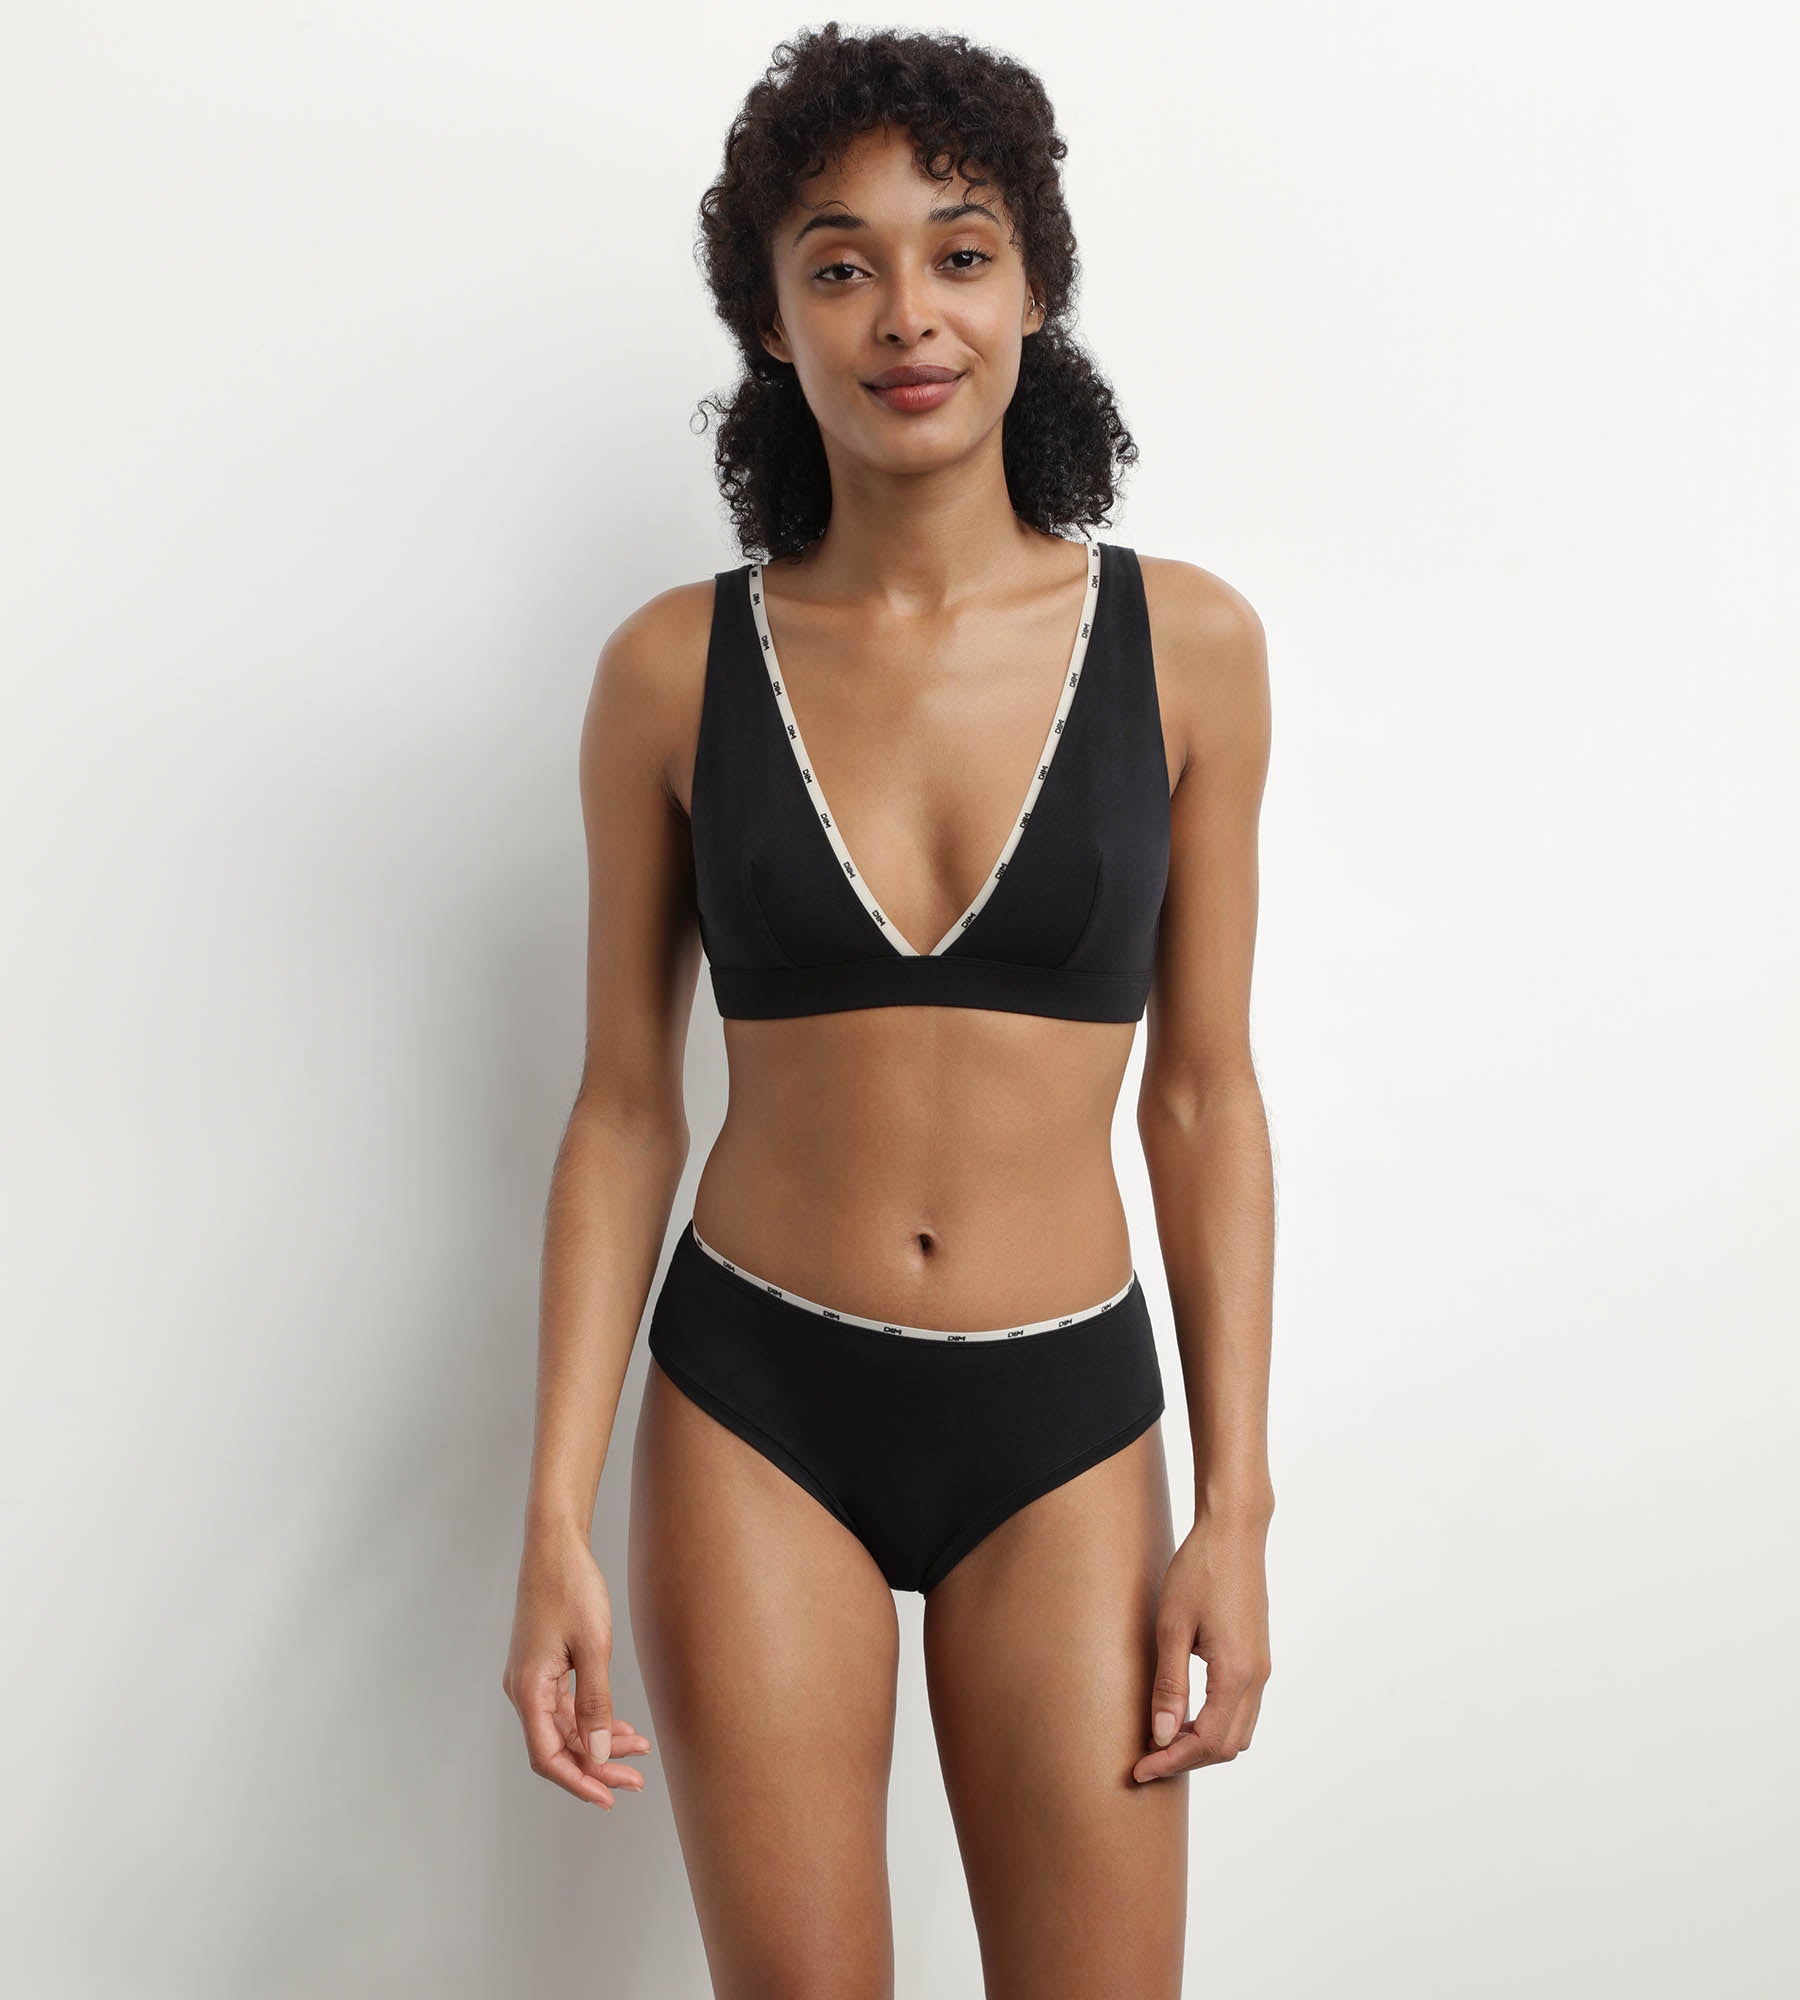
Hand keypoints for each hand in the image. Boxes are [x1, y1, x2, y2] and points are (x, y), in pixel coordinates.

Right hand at [501, 1523, 653, 1809]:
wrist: (556, 1546)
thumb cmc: (572, 1588)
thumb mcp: (593, 1647)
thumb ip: (596, 1703)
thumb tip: (596, 1754)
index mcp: (528, 1689)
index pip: (548, 1756)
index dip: (578, 1781)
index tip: (610, 1797)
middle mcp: (523, 1690)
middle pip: (557, 1747)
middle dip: (596, 1766)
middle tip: (636, 1780)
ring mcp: (531, 1679)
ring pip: (564, 1728)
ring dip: (598, 1743)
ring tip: (638, 1751)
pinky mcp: (543, 1668)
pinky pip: (565, 1707)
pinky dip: (592, 1719)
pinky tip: (620, 1727)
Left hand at [1132, 1505, 1271, 1782]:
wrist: (1234, 1533)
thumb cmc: (1199, 1571)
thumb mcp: (1172, 1626)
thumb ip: (1170, 1684)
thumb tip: (1161, 1736)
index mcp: (1236, 1673)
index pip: (1207, 1742)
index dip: (1172, 1761)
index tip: (1139, 1769)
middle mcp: (1257, 1678)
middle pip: (1228, 1746)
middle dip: (1187, 1760)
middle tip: (1147, 1759)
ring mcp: (1262, 1668)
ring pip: (1239, 1732)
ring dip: (1203, 1744)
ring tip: (1163, 1738)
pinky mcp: (1258, 1657)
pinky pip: (1243, 1710)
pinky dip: (1216, 1725)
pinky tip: (1185, 1713)